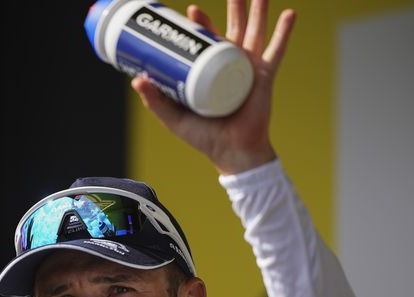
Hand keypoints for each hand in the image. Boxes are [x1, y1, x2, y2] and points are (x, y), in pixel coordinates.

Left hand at [131, 0, 295, 173]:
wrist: (231, 152)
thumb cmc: (204, 137)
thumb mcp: (174, 117)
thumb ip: (155, 100)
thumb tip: (136, 79)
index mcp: (209, 69)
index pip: (204, 39)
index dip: (200, 23)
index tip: (190, 10)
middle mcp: (230, 64)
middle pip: (233, 28)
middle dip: (233, 8)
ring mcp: (249, 68)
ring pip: (255, 32)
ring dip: (257, 11)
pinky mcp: (264, 76)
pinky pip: (276, 50)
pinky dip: (284, 33)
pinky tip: (290, 14)